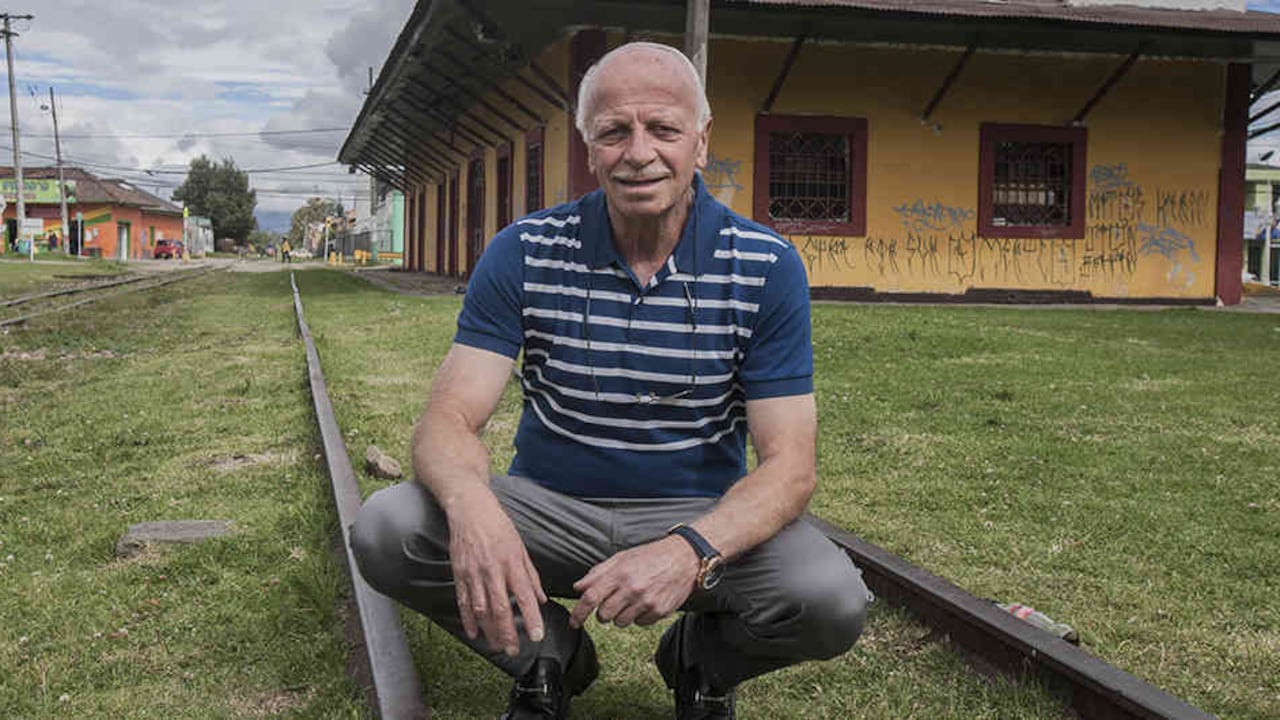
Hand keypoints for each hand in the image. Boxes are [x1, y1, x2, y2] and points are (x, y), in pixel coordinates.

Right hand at [446, 488, 546, 655]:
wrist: (470, 509)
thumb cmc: (499, 526)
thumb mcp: (521, 548)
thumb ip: (531, 575)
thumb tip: (541, 600)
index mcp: (512, 562)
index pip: (524, 596)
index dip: (531, 618)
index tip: (538, 635)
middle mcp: (493, 570)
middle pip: (501, 608)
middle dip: (508, 632)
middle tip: (514, 650)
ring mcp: (474, 573)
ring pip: (481, 609)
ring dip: (489, 631)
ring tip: (497, 647)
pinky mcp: (459, 573)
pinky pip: (464, 601)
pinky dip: (468, 619)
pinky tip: (474, 633)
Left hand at [569, 535, 699, 628]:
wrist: (684, 558)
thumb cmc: (651, 556)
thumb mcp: (622, 557)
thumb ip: (598, 572)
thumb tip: (578, 587)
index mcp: (620, 573)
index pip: (591, 597)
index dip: (579, 613)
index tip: (574, 623)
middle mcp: (632, 589)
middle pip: (604, 615)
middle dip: (603, 613)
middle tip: (613, 602)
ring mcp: (646, 601)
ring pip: (621, 623)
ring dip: (621, 616)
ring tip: (632, 600)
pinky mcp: (659, 611)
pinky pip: (639, 623)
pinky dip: (639, 617)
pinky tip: (646, 602)